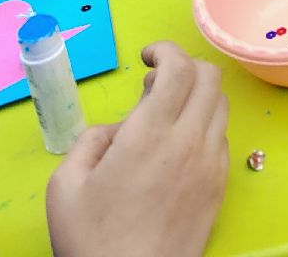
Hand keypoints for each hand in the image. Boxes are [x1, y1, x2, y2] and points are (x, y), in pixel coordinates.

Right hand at [47, 42, 228, 256]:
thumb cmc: (91, 239)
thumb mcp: (65, 184)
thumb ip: (90, 139)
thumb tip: (118, 128)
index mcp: (151, 133)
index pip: (179, 67)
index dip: (165, 50)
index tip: (147, 56)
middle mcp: (190, 142)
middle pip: (210, 78)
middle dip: (184, 68)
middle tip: (154, 85)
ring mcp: (211, 165)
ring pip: (221, 106)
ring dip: (197, 97)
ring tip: (164, 117)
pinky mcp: (220, 187)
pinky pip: (222, 139)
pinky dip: (204, 126)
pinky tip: (177, 147)